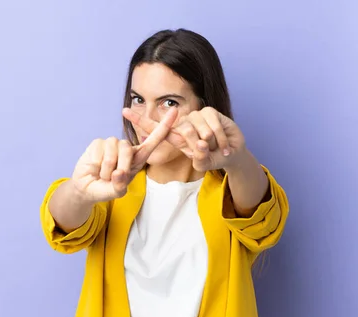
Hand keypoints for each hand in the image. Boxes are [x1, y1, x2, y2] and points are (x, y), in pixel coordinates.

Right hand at [71, 107, 178, 202]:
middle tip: (114, 178)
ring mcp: (112, 143)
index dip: (164, 126)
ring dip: (108, 169)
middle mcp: (127, 148)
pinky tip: (95, 168)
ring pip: (114, 150)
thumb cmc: (106, 189)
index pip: (154, 140)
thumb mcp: (117, 192)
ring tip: (104, 175)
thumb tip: (118, 173)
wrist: (87, 188)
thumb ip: (120, 186)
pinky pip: (100, 152)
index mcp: (138, 158)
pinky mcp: (98, 143)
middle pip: (128, 149)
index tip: (176, 111)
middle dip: (121, 166)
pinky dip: (98, 165)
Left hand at [122, 106, 245, 171]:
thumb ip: (199, 158)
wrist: (233, 152)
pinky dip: (220, 141)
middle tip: (208, 152)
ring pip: (200, 132)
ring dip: (212, 145)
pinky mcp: (210, 112)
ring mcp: (196, 116)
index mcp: (176, 137)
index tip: (124, 112)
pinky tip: (224, 145)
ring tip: (216, 148)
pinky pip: (213, 128)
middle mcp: (184, 124)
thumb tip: (200, 145)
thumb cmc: (214, 158)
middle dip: (199, 147)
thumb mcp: (203, 163)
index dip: (140, 120)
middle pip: (184, 132)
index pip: (155, 128)